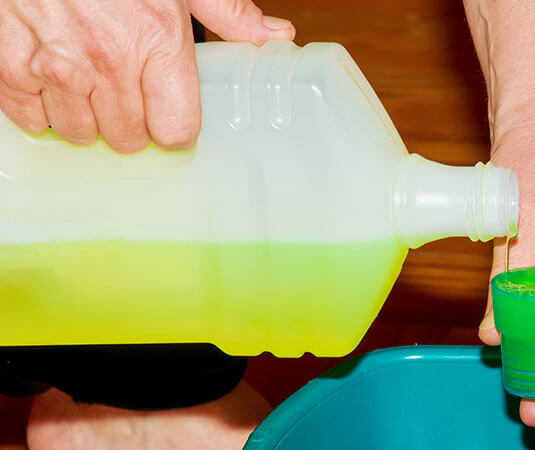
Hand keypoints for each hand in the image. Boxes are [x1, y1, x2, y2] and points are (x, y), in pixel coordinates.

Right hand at [0, 0, 294, 151]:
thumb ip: (229, 13)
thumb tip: (277, 37)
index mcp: (157, 40)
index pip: (177, 129)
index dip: (176, 126)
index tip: (171, 114)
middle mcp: (107, 59)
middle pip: (129, 138)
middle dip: (134, 125)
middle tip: (130, 95)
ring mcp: (54, 64)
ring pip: (80, 133)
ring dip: (88, 118)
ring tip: (92, 85)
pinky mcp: (9, 63)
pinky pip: (29, 117)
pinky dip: (41, 107)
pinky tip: (54, 82)